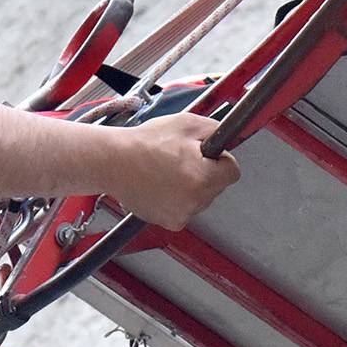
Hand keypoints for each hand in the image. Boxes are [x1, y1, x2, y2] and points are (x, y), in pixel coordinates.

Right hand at [108, 112, 240, 229]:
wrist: (113, 161)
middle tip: (180, 159)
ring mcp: (182, 214)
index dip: (219, 159)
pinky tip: (161, 185)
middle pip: (216, 186)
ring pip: (201, 198)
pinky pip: (184, 209)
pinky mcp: (169, 222)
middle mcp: (195, 200)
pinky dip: (177, 199)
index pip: (232, 171)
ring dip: (191, 186)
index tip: (204, 154)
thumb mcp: (187, 124)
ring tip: (167, 171)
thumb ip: (215, 131)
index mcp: (203, 177)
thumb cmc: (144, 144)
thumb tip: (227, 140)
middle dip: (205, 172)